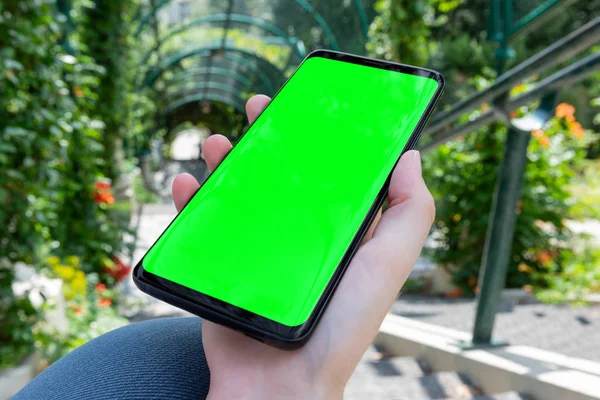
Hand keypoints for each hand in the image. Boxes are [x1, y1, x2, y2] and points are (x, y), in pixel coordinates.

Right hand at [171, 94, 434, 399]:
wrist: (281, 382)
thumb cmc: (340, 326)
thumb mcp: (386, 264)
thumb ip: (408, 214)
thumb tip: (409, 156)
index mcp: (334, 230)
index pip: (326, 172)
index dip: (318, 136)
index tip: (309, 107)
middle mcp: (295, 234)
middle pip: (278, 174)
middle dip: (267, 137)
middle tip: (258, 108)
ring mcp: (256, 248)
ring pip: (237, 192)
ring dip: (225, 160)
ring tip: (216, 141)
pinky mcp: (221, 264)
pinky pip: (201, 225)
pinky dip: (191, 200)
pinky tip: (187, 183)